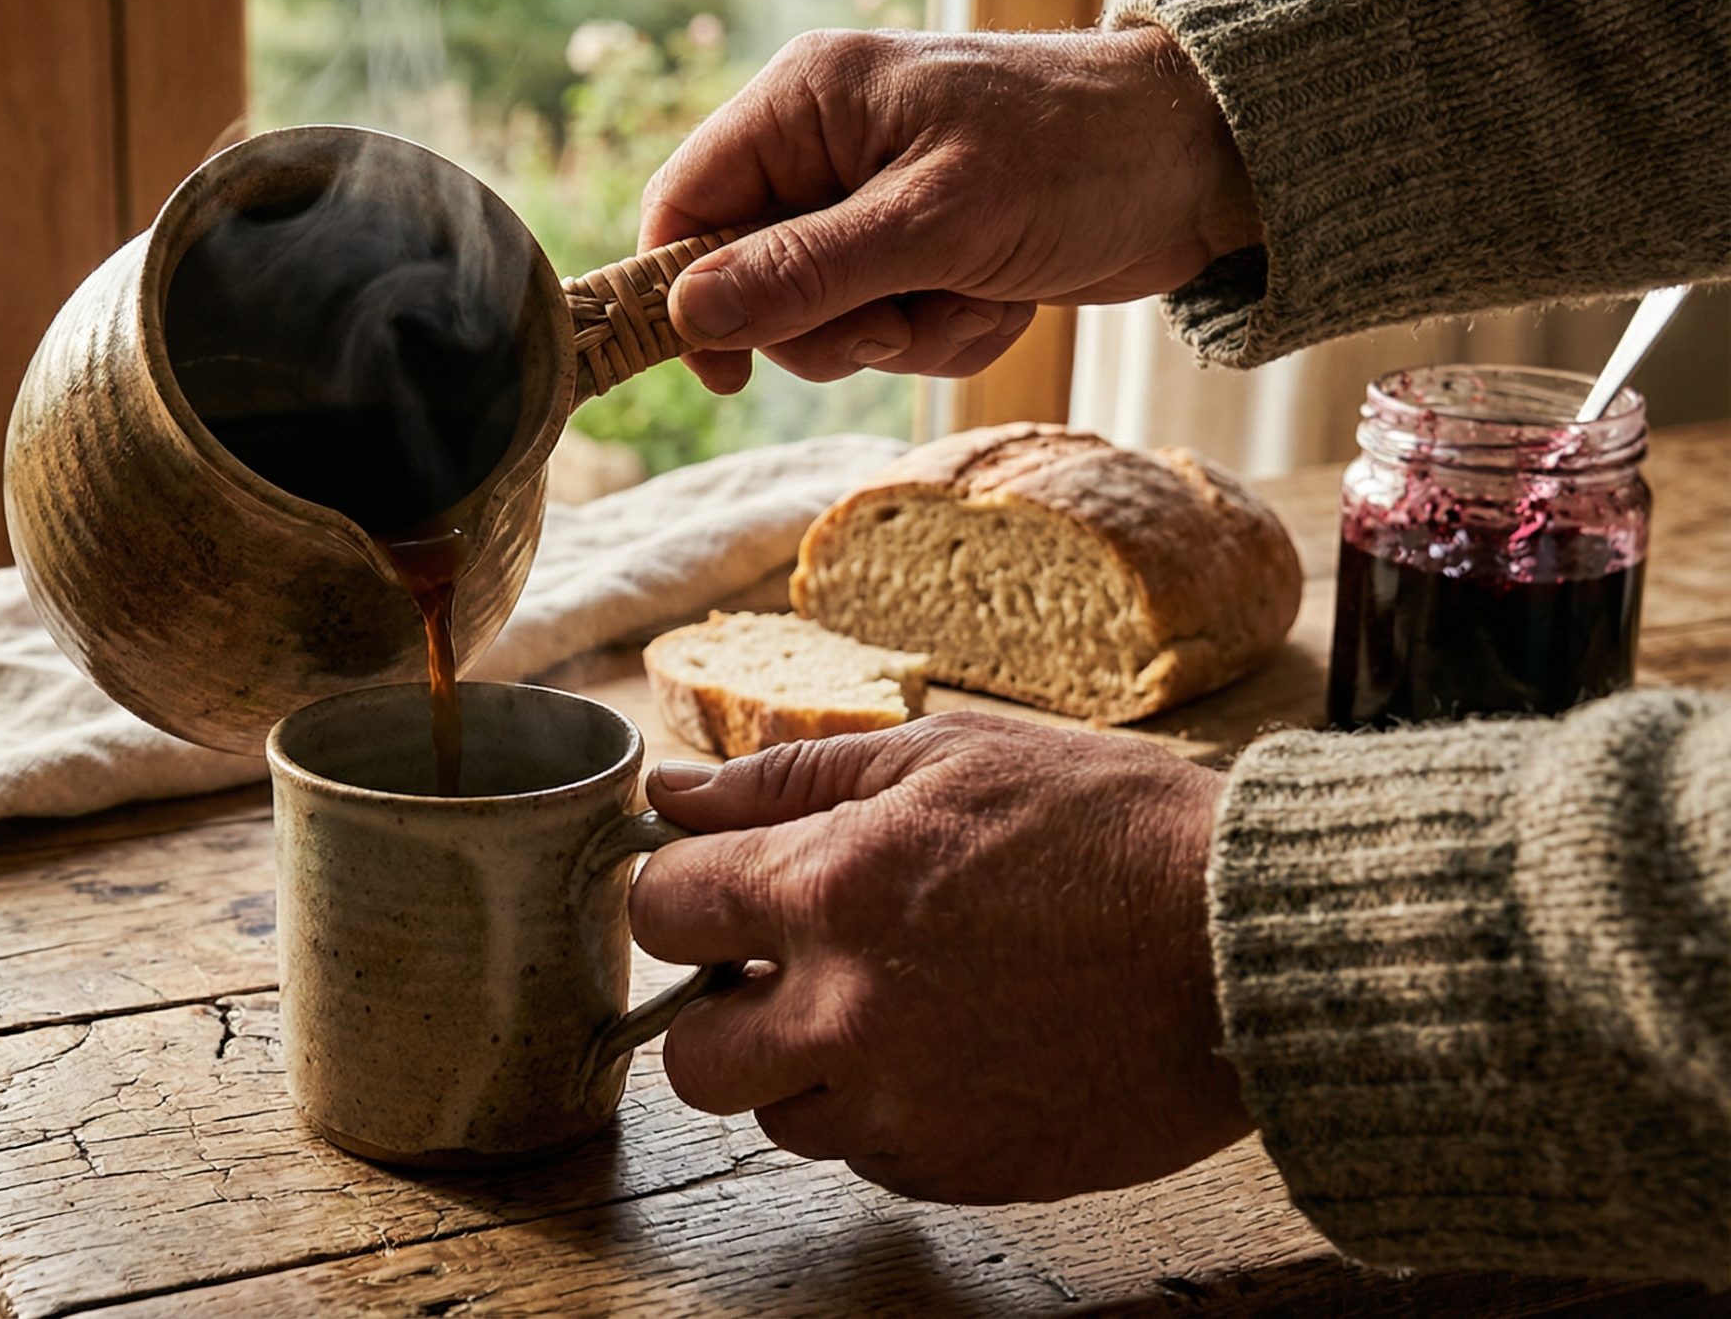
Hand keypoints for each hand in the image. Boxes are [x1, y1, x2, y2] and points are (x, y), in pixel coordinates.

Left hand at [629, 714, 1252, 1202]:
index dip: (684, 893)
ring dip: (809, 1065)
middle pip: (690, 1056)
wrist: (1264, 951)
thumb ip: (790, 777)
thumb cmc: (1120, 831)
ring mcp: (905, 1107)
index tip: (723, 889)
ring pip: (780, 1115)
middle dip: (722, 1009)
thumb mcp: (953, 754)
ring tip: (900, 1002)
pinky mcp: (963, 1170)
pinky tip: (960, 1047)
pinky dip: (889, 1110)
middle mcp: (849, 1015)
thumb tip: (673, 790)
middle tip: (791, 968)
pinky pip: (869, 1156)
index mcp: (832, 891)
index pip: (660, 911)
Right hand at [642, 26, 1261, 390]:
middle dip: (832, 324)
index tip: (725, 368)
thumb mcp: (935, 222)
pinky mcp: (918, 251)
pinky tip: (1003, 296)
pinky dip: (947, 333)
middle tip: (902, 318)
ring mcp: (870, 204)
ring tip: (977, 293)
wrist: (1202, 163)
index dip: (685, 292)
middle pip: (749, 282)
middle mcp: (824, 149)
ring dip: (904, 334)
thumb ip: (807, 272)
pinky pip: (887, 329)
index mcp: (806, 102)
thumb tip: (691, 314)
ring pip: (823, 320)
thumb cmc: (1077, 157)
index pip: (686, 202)